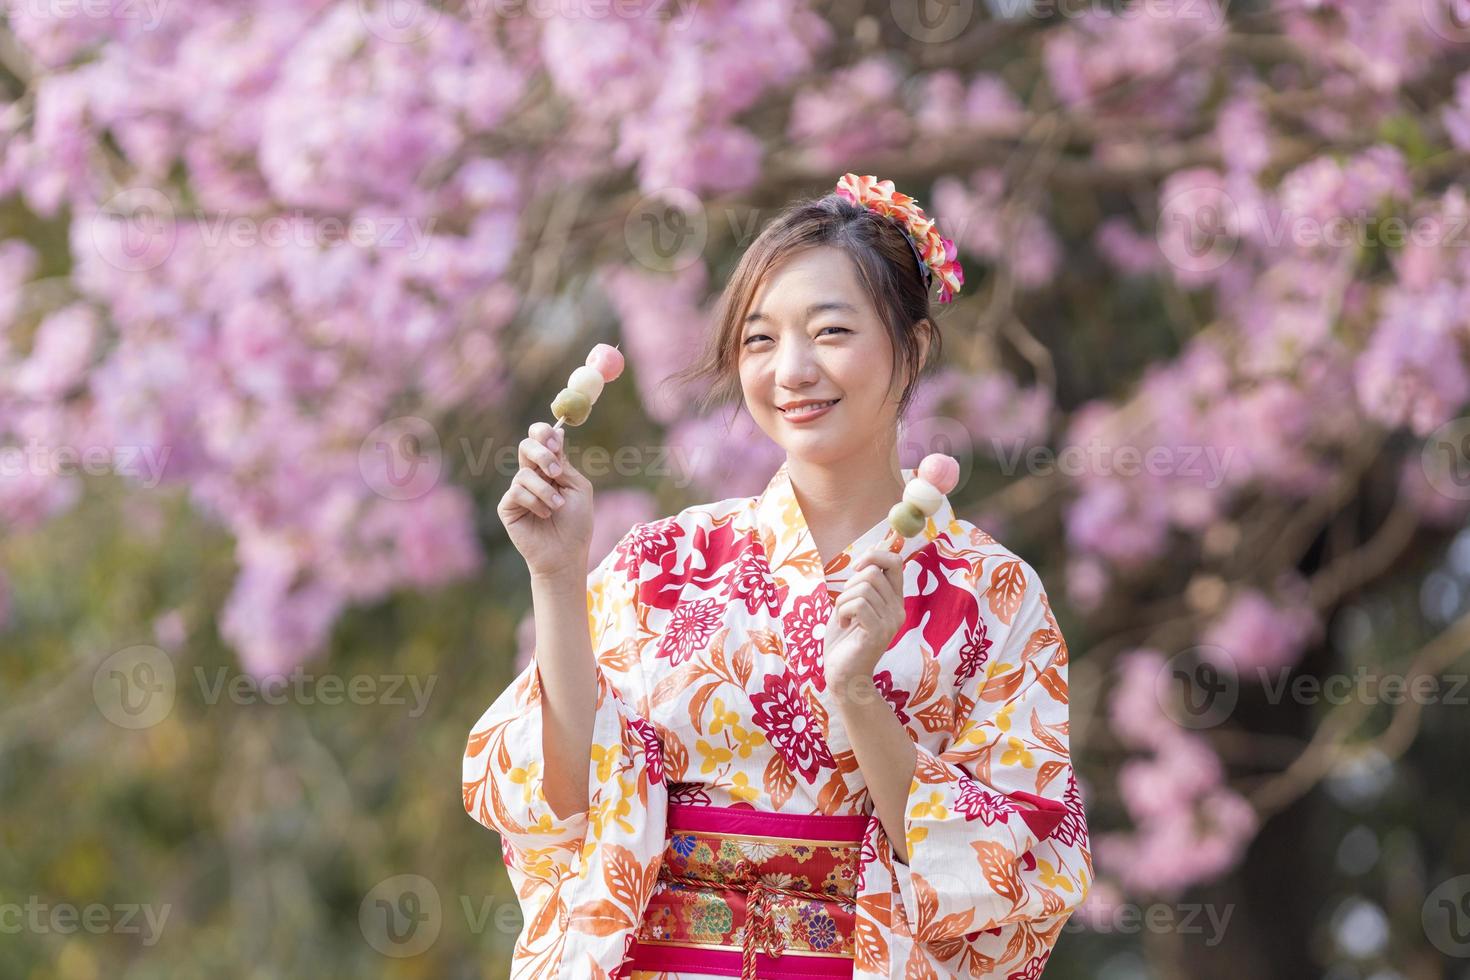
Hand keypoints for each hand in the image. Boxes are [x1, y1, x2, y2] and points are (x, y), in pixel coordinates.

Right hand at [496, 422, 593, 577]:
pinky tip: (544, 515)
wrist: (566, 554)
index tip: (556, 442)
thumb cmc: (577, 523)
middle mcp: (533, 475)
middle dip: (542, 454)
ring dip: (545, 491)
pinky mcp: (508, 506)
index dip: (544, 433)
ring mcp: (518, 490)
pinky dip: (535, 502)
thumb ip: (565, 464)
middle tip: (556, 472)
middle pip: (527, 446)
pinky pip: (516, 492)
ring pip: (524, 474)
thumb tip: (557, 431)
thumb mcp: (578, 488)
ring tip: (557, 507)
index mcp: (550, 467)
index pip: (540, 438)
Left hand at [823, 547, 905, 695]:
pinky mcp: (878, 632)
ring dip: (843, 601)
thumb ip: (863, 581)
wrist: (842, 675)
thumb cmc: (844, 640)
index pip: (896, 562)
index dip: (875, 555)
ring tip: (843, 618)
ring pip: (862, 588)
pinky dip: (842, 611)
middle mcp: (898, 610)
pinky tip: (843, 625)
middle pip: (873, 572)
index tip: (856, 566)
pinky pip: (858, 604)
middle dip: (850, 584)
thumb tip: (873, 548)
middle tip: (845, 605)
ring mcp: (890, 622)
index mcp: (894, 601)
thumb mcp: (852, 604)